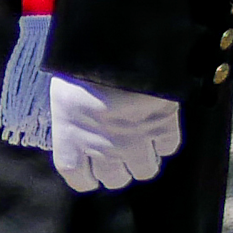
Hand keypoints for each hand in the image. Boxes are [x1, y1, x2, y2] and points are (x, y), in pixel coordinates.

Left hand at [45, 76, 182, 195]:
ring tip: (145, 148)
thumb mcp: (64, 95)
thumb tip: (79, 125)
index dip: (87, 179)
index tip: (92, 174)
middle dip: (119, 171)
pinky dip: (165, 142)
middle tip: (121, 157)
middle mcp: (103, 149)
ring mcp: (135, 141)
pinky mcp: (161, 127)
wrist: (118, 51)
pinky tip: (161, 131)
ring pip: (145, 170)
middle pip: (115, 180)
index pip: (79, 179)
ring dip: (144, 162)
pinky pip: (168, 148)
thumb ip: (72, 119)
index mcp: (72, 141)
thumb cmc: (83, 69)